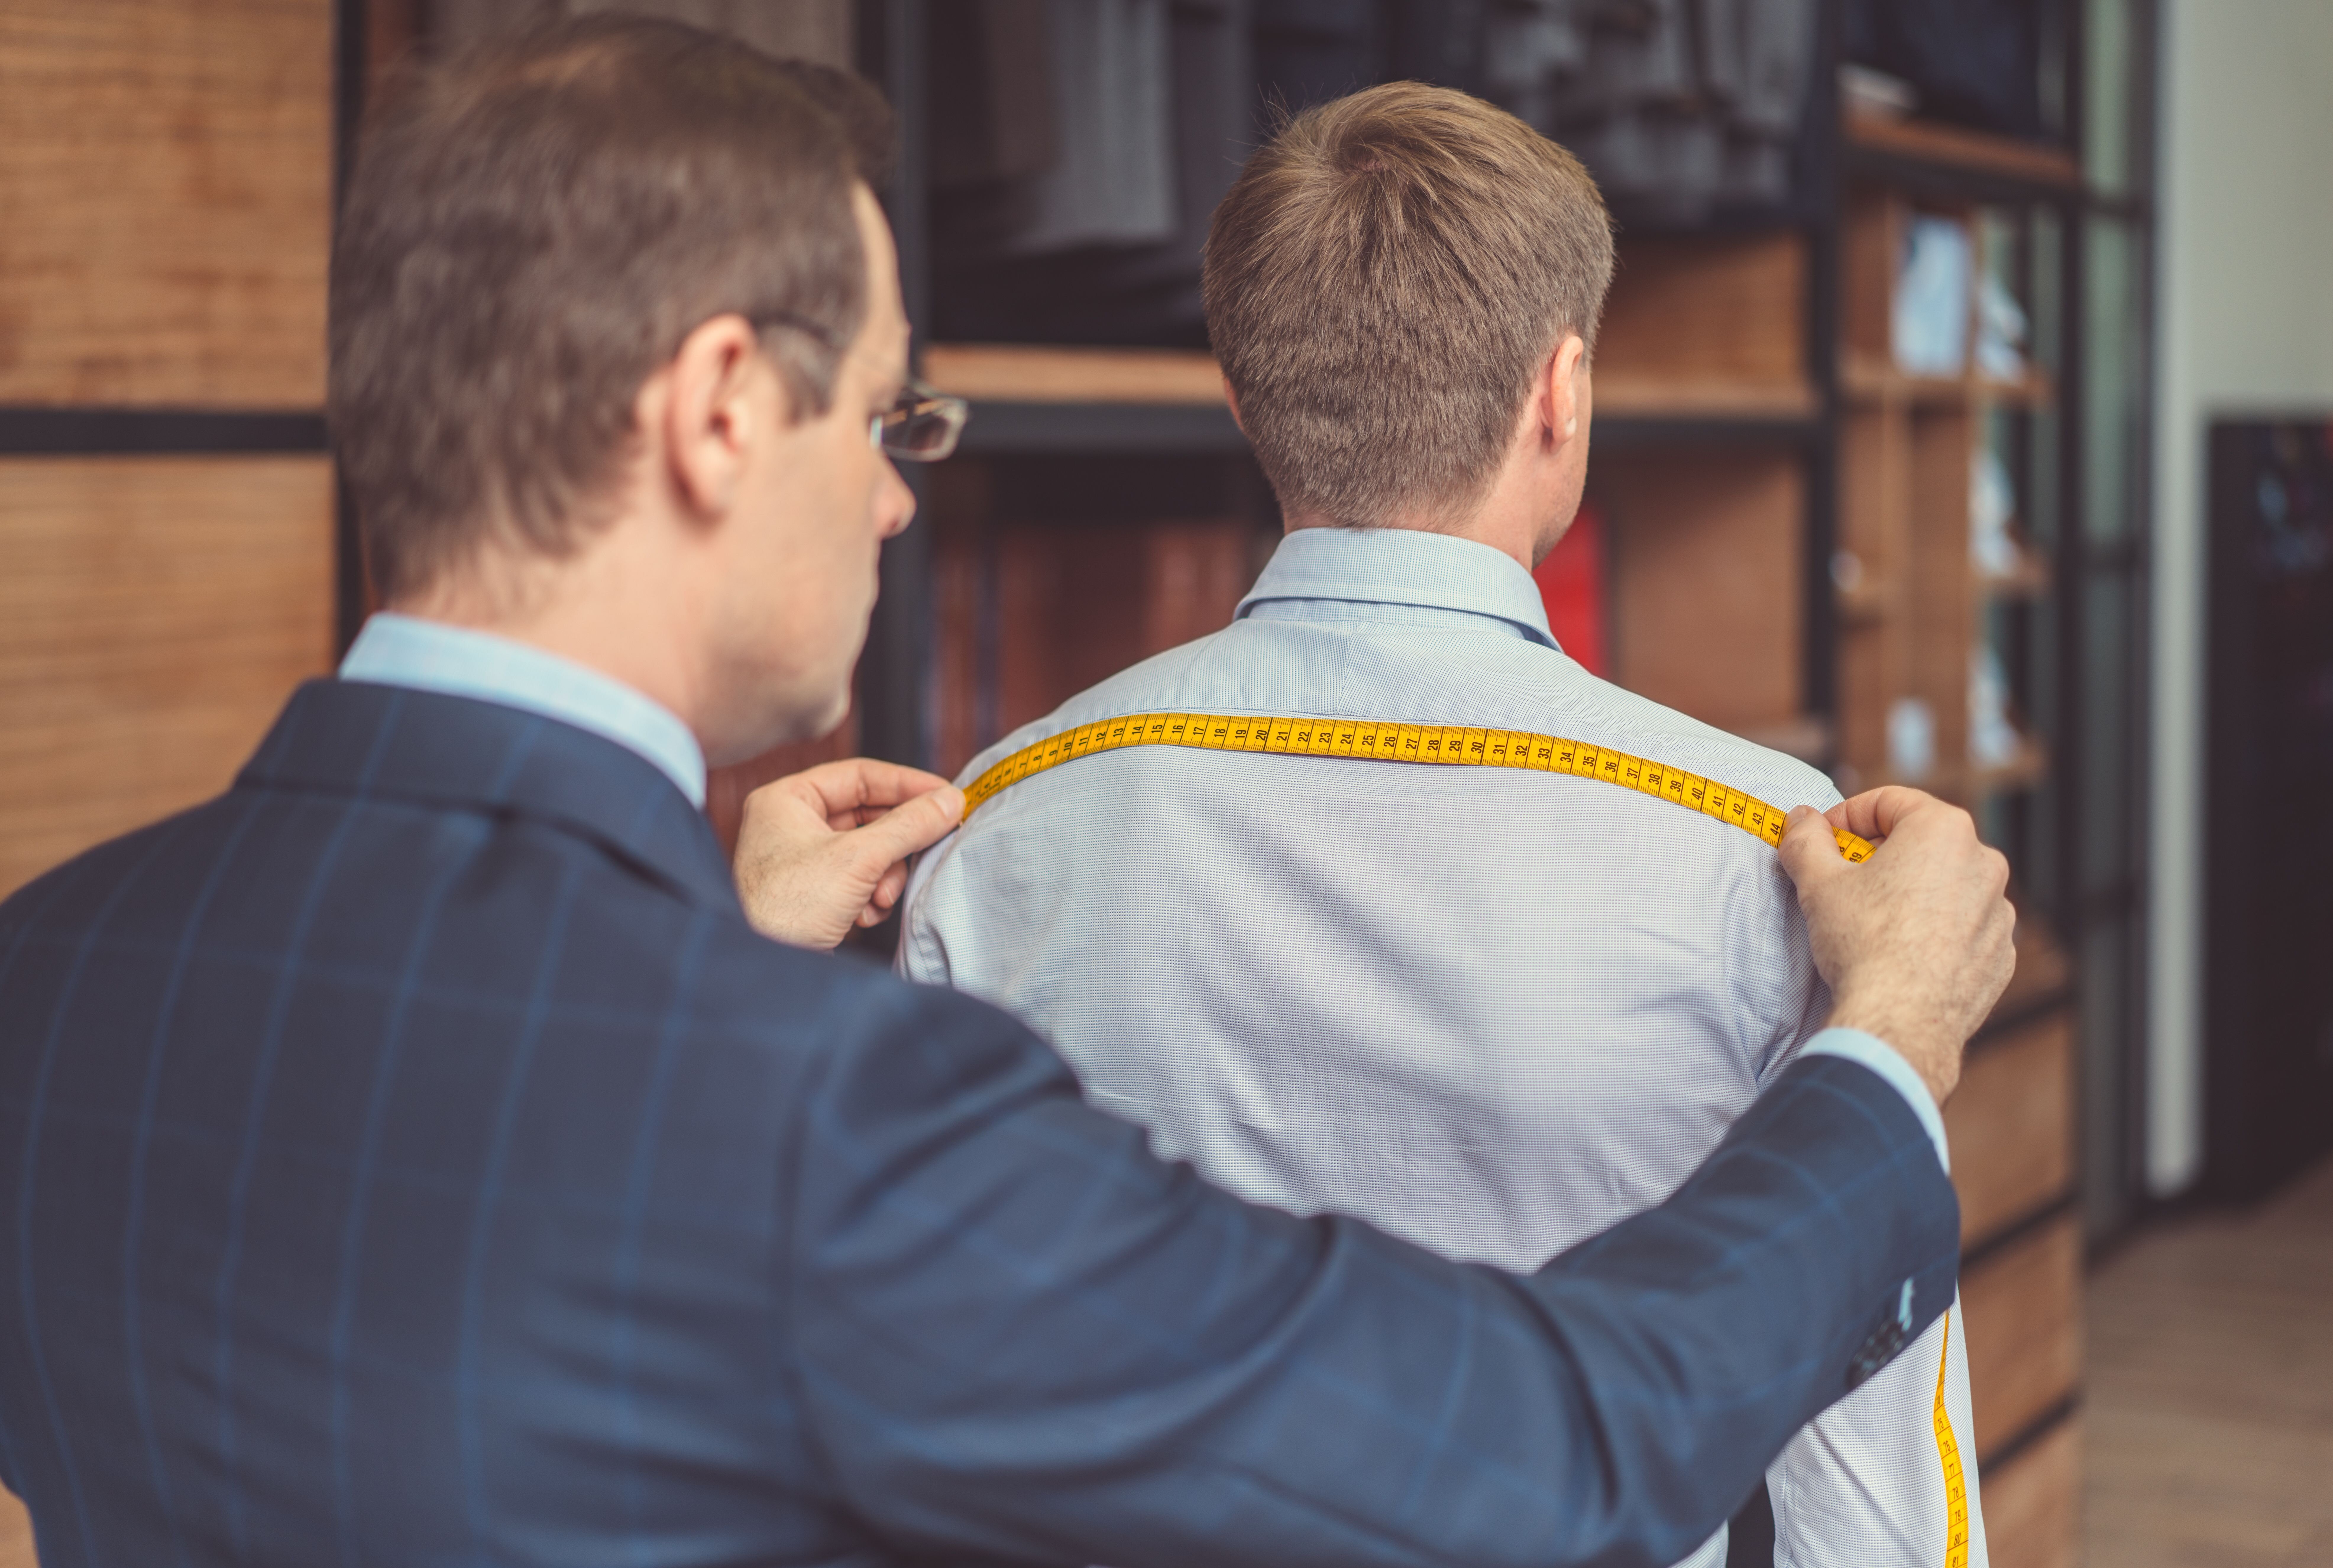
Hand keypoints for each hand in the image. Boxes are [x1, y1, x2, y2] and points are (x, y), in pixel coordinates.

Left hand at [733, 758, 963, 949]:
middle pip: (868, 815)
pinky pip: (859, 879)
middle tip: (930, 846)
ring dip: (885, 876)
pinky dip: (871, 896)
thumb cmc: (787, 911)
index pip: (859, 775)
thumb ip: (908, 826)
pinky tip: (864, 916)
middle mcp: (791, 825)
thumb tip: (949, 802)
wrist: (766, 974)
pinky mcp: (813, 893)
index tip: (947, 796)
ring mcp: (801, 860)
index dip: (907, 784)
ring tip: (880, 898)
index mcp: (787, 800)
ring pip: (869, 850)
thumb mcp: (858, 860)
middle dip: (897, 843)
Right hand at [1778, 788, 2014, 1105]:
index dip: (1846, 817)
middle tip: (1842, 881)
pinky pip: (1963, 928)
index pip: (1888, 801)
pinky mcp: (2000, 954)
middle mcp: (1983, 863)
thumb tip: (1801, 819)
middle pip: (1920, 842)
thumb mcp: (1817, 881)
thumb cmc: (1863, 944)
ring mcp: (1998, 912)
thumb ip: (1806, 838)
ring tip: (1871, 923)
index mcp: (1943, 830)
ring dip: (1909, 893)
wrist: (1898, 1022)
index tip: (1823, 840)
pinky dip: (1934, 931)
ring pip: (1944, 886)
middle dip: (1879, 856)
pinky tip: (1901, 953)